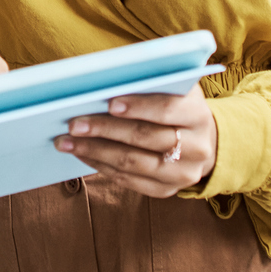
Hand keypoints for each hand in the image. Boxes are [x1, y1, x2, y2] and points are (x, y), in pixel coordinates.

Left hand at [55, 85, 216, 196]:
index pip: (167, 109)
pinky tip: (82, 154)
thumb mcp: (174, 88)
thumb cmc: (178, 106)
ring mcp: (182, 173)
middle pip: (145, 138)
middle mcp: (196, 147)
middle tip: (74, 124)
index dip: (139, 106)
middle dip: (105, 129)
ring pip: (133, 163)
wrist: (203, 142)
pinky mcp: (166, 190)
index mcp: (198, 114)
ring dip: (95, 151)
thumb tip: (106, 81)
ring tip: (67, 142)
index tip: (109, 103)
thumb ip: (150, 83)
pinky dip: (101, 166)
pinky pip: (129, 180)